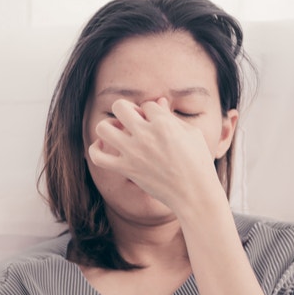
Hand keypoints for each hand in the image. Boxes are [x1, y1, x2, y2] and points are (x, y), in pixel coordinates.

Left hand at [86, 97, 221, 211]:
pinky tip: (104, 148)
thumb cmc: (198, 162)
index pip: (146, 104)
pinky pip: (97, 156)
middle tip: (133, 122)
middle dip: (125, 110)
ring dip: (108, 127)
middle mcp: (146, 135)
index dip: (150, 113)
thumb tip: (157, 101)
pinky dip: (95, 150)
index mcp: (164, 123)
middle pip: (120, 107)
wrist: (194, 193)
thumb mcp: (191, 134)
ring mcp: (133, 152)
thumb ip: (170, 117)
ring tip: (117, 133)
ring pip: (103, 128)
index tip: (156, 124)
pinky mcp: (126, 169)